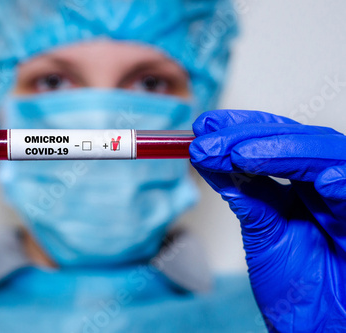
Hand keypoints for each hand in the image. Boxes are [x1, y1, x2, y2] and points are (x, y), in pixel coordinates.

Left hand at [189, 109, 345, 331]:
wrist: (315, 326)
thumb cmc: (295, 285)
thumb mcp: (262, 232)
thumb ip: (243, 193)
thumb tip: (208, 157)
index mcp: (304, 185)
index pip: (277, 139)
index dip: (242, 126)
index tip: (204, 126)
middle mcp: (329, 184)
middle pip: (301, 138)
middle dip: (252, 136)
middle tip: (209, 143)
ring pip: (329, 154)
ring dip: (285, 151)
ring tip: (241, 156)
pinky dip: (341, 182)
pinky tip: (318, 181)